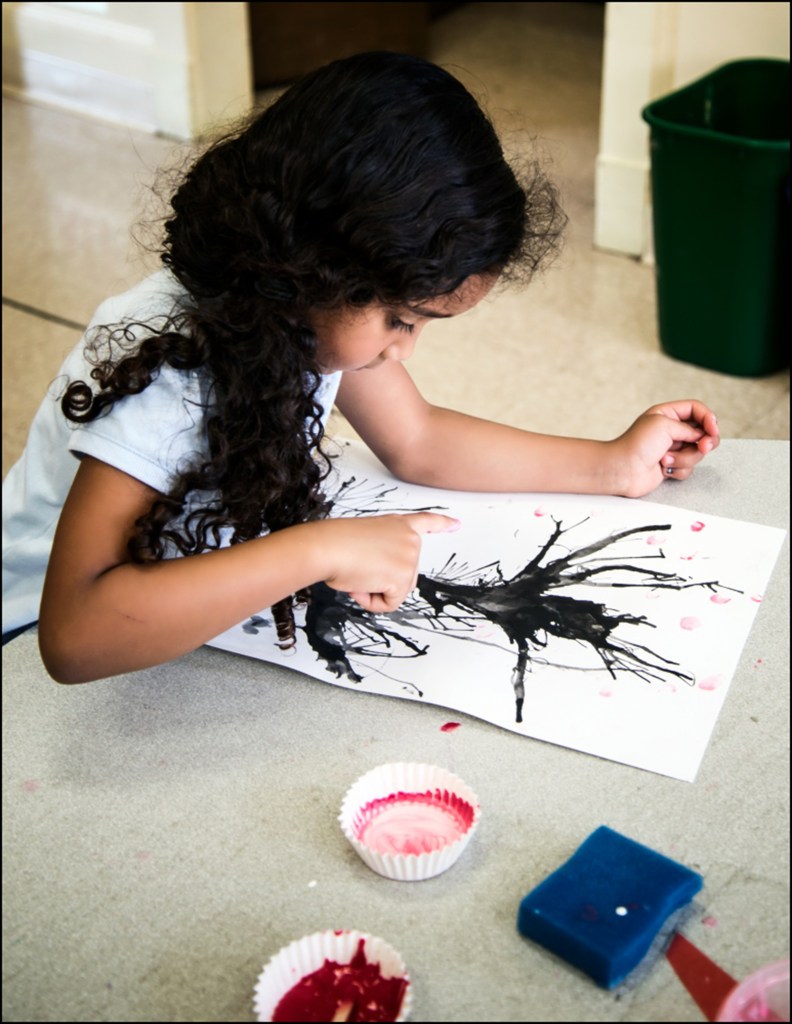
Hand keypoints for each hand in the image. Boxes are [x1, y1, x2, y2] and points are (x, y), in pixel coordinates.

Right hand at [321, 512, 459, 612]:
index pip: (425, 521)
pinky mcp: (403, 577)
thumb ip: (382, 554)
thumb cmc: (333, 543)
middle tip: (358, 568)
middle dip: (380, 580)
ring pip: (396, 591)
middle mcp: (409, 538)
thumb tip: (381, 577)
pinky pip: (390, 603)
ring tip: (357, 573)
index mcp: (398, 524)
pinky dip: (372, 601)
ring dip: (373, 590)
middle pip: (405, 575)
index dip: (442, 524)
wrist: (326, 547)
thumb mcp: (366, 541)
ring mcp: (410, 557)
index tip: (457, 525)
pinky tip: (360, 585)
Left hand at [614, 399, 719, 496]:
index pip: (697, 410)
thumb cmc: (637, 444)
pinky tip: (662, 469)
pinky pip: (688, 468)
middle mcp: (671, 430)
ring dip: (684, 458)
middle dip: (705, 442)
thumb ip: (689, 428)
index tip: (712, 430)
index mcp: (667, 414)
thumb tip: (702, 437)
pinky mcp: (671, 465)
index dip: (708, 418)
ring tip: (665, 459)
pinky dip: (678, 469)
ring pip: (697, 453)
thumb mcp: (665, 425)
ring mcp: (672, 448)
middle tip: (703, 447)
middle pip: (703, 432)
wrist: (622, 470)